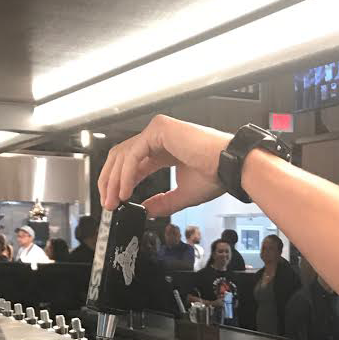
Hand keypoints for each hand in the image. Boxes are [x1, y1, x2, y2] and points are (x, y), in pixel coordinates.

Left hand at [97, 114, 230, 214]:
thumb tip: (145, 210)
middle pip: (122, 156)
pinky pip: (133, 153)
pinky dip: (126, 174)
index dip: (121, 183)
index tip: (116, 202)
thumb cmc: (216, 175)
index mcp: (165, 149)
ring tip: (114, 200)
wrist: (230, 167)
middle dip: (111, 181)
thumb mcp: (183, 194)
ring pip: (124, 154)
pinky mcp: (159, 129)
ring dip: (115, 180)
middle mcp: (159, 137)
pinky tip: (125, 191)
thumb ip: (163, 202)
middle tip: (109, 203)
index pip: (133, 163)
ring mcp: (158, 130)